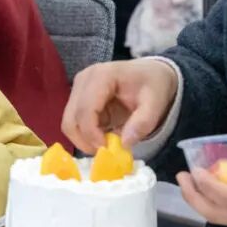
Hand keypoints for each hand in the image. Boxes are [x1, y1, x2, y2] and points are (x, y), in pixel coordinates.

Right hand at [61, 59, 178, 153]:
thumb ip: (143, 122)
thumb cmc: (153, 84)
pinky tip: (104, 137)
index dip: (92, 134)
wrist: (151, 73)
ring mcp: (78, 89)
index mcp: (102, 76)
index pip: (85, 110)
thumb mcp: (156, 103)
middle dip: (85, 141)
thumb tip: (124, 143)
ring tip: (107, 145)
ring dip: (84, 140)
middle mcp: (83, 80)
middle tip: (106, 153)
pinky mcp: (78, 99)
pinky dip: (86, 136)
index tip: (107, 150)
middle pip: (71, 119)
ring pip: (69, 124)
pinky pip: (75, 124)